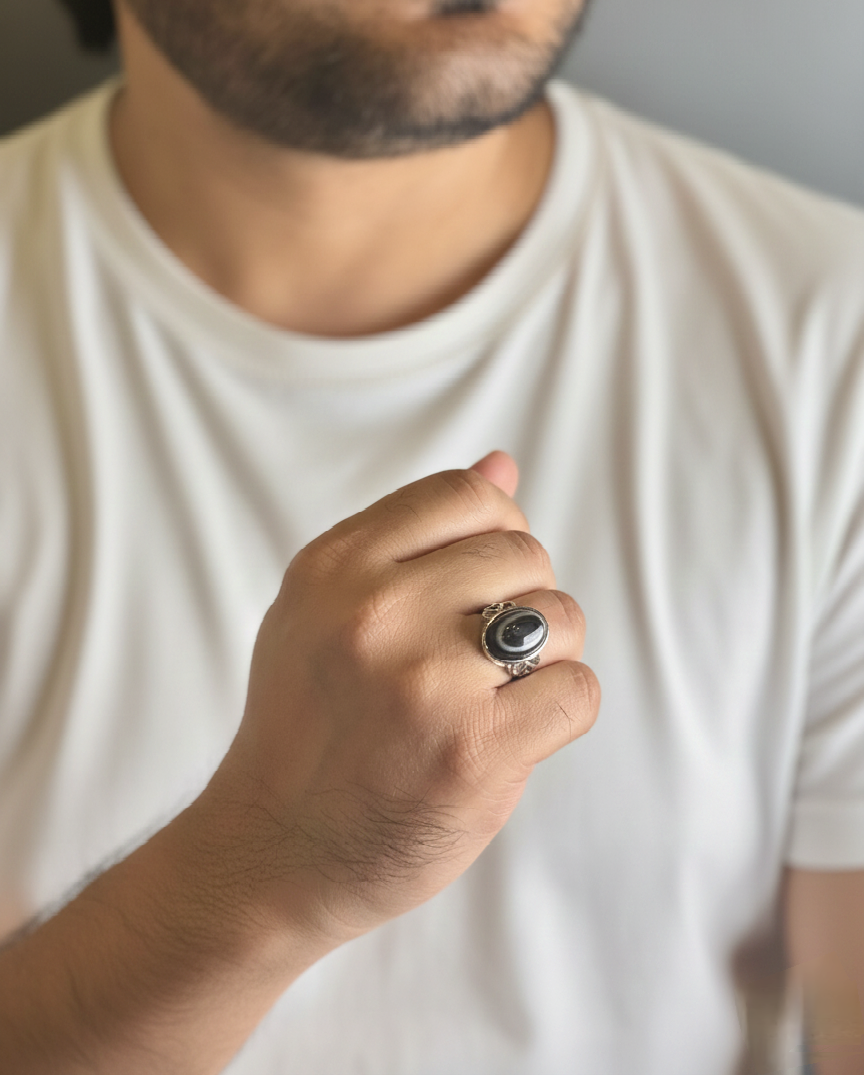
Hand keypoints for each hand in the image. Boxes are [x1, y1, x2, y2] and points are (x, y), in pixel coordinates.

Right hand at [204, 452, 599, 948]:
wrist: (274, 852)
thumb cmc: (308, 726)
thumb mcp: (323, 610)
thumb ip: (410, 535)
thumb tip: (504, 464)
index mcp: (334, 567)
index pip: (468, 495)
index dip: (497, 532)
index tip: (480, 582)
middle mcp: (375, 611)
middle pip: (525, 554)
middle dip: (521, 600)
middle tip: (480, 656)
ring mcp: (425, 681)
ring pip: (562, 618)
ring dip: (545, 658)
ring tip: (492, 695)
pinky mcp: (474, 750)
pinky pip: (577, 690)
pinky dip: (559, 712)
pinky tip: (510, 733)